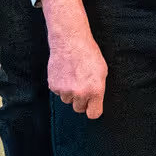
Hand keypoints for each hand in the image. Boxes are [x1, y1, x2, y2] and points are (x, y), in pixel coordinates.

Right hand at [42, 0, 107, 116]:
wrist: (70, 41)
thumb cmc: (88, 53)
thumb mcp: (102, 71)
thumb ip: (98, 89)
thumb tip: (95, 100)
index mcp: (95, 90)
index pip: (93, 114)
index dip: (92, 109)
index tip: (92, 105)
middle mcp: (80, 93)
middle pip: (79, 108)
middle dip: (81, 100)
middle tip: (82, 86)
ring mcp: (65, 91)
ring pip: (67, 100)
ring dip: (70, 92)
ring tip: (73, 76)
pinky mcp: (53, 86)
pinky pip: (58, 92)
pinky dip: (61, 86)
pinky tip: (65, 73)